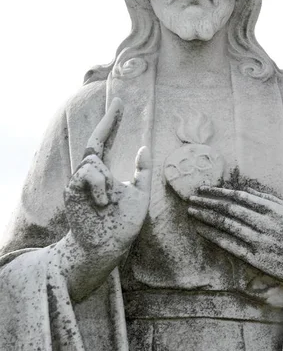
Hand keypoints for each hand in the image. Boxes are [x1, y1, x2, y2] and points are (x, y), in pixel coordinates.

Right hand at [59, 98, 151, 299]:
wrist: (105, 248)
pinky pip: (86, 174)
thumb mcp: (140, 196)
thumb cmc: (122, 225)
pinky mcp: (71, 191)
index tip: (119, 104)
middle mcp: (91, 175)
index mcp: (105, 174)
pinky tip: (103, 203)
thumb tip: (143, 147)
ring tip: (107, 203)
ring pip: (92, 161)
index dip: (111, 123)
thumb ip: (141, 172)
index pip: (106, 142)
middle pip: (95, 141)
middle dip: (109, 121)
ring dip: (105, 180)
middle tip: (120, 102)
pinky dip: (99, 186)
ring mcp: (79, 182)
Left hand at [188, 186, 282, 292]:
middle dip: (208, 202)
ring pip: (227, 225)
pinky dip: (214, 236)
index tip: (204, 189)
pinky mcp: (255, 257)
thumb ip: (267, 199)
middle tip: (191, 197)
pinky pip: (230, 244)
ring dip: (207, 216)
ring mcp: (258, 240)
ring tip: (191, 210)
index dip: (219, 192)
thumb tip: (246, 189)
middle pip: (229, 209)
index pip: (239, 197)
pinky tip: (202, 229)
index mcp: (271, 209)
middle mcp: (263, 223)